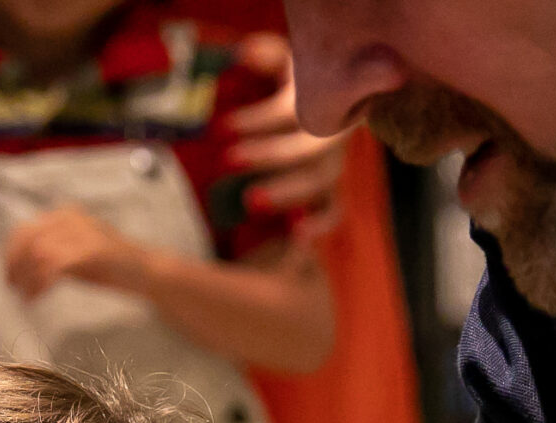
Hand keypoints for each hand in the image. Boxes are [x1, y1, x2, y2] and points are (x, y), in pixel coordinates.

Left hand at [4, 206, 136, 300]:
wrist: (145, 271)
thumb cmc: (110, 265)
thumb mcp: (74, 251)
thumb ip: (51, 250)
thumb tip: (20, 264)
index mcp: (65, 215)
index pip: (25, 230)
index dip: (10, 254)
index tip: (7, 276)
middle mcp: (70, 218)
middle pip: (28, 240)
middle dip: (15, 266)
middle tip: (12, 288)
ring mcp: (81, 233)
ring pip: (37, 253)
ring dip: (27, 278)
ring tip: (26, 297)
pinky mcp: (89, 251)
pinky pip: (52, 267)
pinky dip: (39, 284)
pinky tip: (37, 297)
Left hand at [222, 35, 346, 234]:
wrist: (318, 107)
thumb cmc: (297, 83)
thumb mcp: (282, 62)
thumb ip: (266, 56)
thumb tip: (245, 53)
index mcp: (323, 97)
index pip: (293, 110)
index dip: (259, 119)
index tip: (221, 128)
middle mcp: (333, 131)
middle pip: (310, 147)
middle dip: (270, 155)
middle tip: (228, 161)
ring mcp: (334, 162)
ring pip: (320, 180)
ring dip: (287, 192)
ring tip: (250, 201)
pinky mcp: (329, 192)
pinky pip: (333, 210)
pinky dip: (319, 224)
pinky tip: (296, 237)